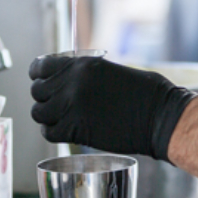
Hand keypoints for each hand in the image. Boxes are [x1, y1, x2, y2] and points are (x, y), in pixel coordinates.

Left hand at [29, 54, 196, 159]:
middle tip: (56, 104)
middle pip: (37, 91)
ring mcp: (72, 107)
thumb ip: (85, 75)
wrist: (159, 116)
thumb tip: (68, 81)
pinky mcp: (76, 130)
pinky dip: (53, 132)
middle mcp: (72, 83)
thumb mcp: (110, 71)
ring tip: (61, 118)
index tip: (42, 81)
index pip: (41, 67)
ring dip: (47, 116)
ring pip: (39, 112)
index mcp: (81, 65)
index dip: (39, 75)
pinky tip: (65, 130)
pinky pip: (49, 132)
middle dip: (44, 98)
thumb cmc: (145, 93)